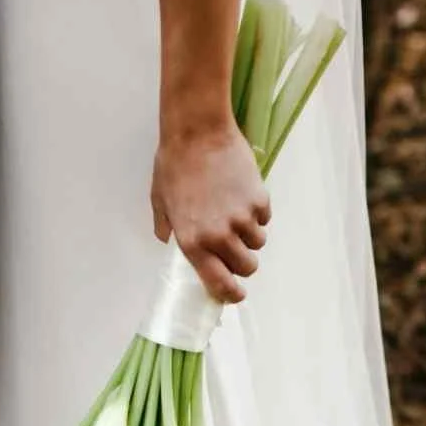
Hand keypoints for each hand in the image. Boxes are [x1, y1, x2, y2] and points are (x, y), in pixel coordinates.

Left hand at [152, 126, 270, 303]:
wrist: (197, 131)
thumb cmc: (174, 165)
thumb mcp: (161, 203)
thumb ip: (170, 232)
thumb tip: (177, 247)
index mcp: (193, 242)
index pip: (220, 284)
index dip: (231, 294)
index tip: (235, 294)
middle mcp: (219, 236)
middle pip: (246, 268)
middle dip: (243, 263)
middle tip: (235, 250)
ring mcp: (242, 218)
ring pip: (258, 243)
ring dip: (250, 236)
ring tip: (235, 214)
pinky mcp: (259, 200)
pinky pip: (264, 218)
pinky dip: (257, 213)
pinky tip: (241, 195)